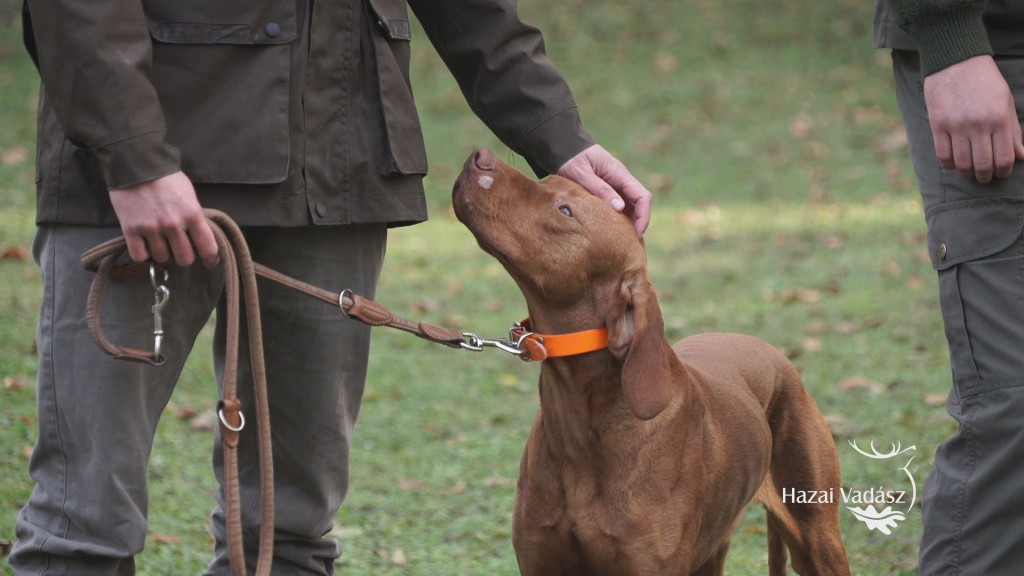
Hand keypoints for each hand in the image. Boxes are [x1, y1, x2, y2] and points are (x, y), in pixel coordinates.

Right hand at [109, 171, 218, 266]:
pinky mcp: (130, 229)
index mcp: (192, 214)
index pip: (208, 248)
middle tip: (178, 248)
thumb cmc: (166, 178)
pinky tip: (145, 245)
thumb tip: (198, 238)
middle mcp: (173, 224)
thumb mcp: (189, 195)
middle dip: (183, 256)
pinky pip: (140, 256)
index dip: (210, 258)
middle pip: (184, 259)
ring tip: (159, 242)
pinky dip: (143, 254)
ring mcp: (151, 228)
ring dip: (162, 253)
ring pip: (162, 259)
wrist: (136, 163)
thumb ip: (194, 217)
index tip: (209, 261)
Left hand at [557, 144, 651, 235]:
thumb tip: (619, 208)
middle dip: (638, 223)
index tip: (636, 234)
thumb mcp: (583, 174)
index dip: (644, 216)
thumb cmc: (571, 159)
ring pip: (630, 206)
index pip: (642, 196)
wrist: (563, 147)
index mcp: (619, 173)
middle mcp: (621, 179)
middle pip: (639, 203)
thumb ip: (600, 189)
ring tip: (620, 241)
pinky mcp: (607, 189)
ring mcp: (615, 184)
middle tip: (629, 244)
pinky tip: (610, 231)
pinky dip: (618, 218)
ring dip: (629, 222)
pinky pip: (618, 205)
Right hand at [924, 55, 1023, 183]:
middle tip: (984, 177)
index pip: (1004, 158)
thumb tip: (1021, 156)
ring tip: (968, 172)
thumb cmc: (984, 81)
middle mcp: (979, 124)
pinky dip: (948, 164)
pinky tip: (953, 163)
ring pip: (962, 163)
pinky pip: (943, 155)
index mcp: (999, 118)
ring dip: (966, 172)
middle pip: (982, 164)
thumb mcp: (1006, 102)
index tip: (1000, 173)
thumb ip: (1013, 130)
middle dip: (985, 176)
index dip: (1003, 171)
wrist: (956, 61)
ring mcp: (957, 125)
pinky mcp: (938, 125)